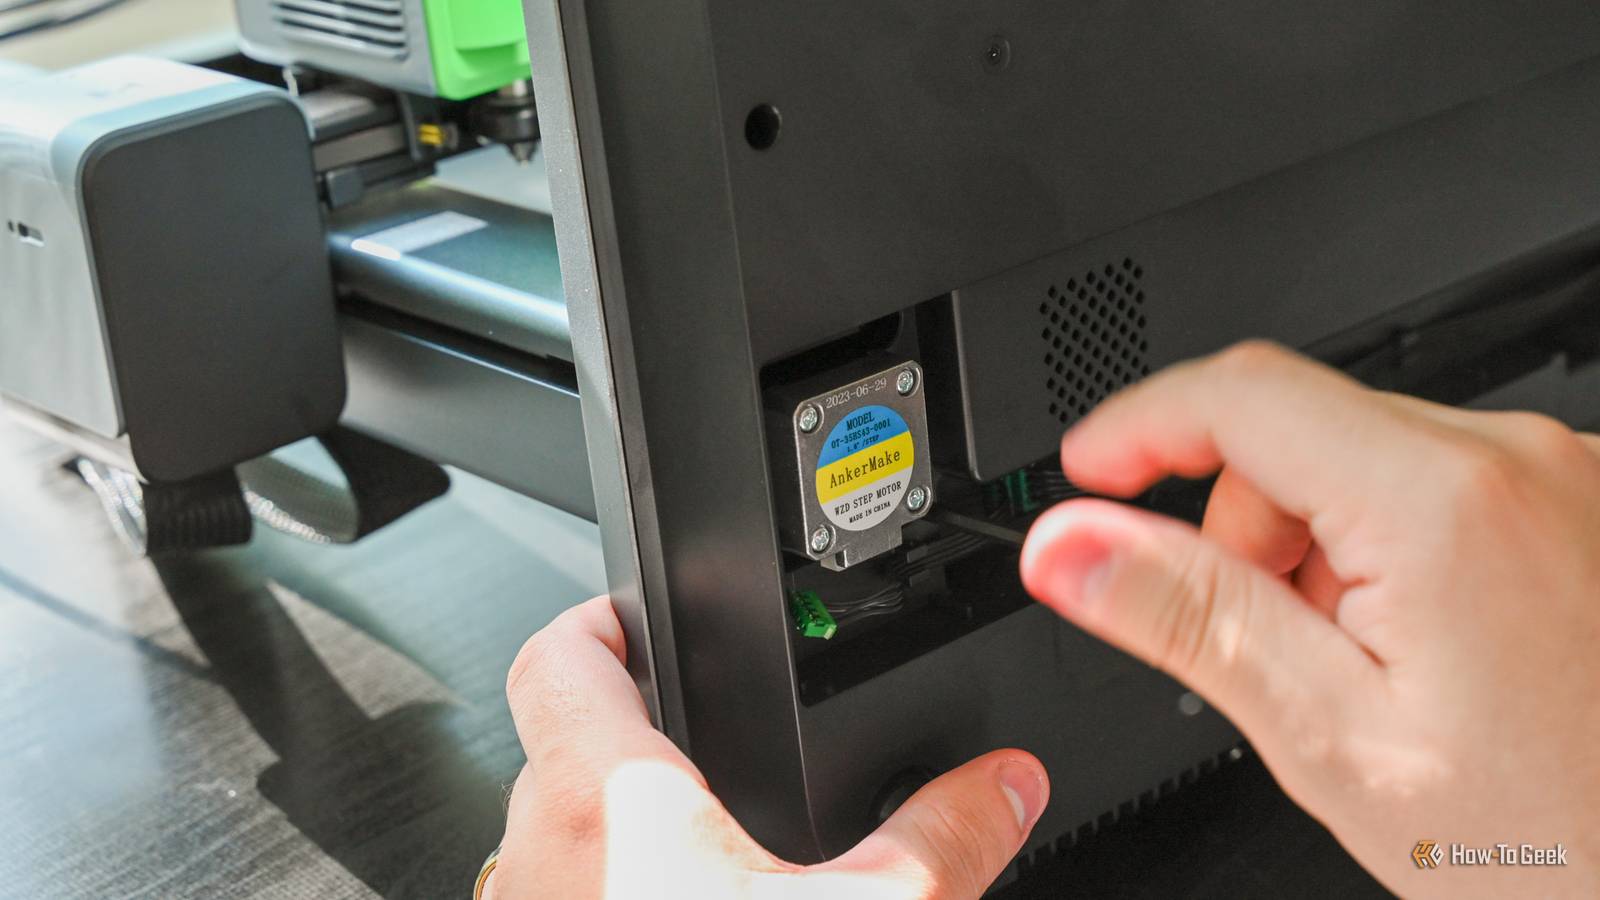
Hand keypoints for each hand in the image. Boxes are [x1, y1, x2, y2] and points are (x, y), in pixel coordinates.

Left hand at [484, 597, 1048, 898]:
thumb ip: (946, 838)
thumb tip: (1005, 783)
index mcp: (611, 798)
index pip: (557, 651)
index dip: (602, 616)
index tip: (649, 615)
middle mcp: (542, 854)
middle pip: (560, 742)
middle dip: (634, 730)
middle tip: (707, 733)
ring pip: (555, 837)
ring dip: (620, 825)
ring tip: (709, 843)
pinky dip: (612, 896)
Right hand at [1020, 342, 1599, 896]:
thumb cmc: (1553, 839)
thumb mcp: (1333, 736)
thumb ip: (1190, 617)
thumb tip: (1071, 544)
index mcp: (1445, 502)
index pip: (1240, 394)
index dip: (1136, 427)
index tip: (1085, 473)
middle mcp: (1521, 462)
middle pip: (1301, 429)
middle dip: (1241, 523)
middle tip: (1259, 640)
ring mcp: (1568, 479)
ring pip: (1367, 458)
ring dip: (1320, 544)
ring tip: (1363, 667)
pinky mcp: (1584, 507)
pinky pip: (1441, 485)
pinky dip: (1390, 546)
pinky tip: (1422, 648)